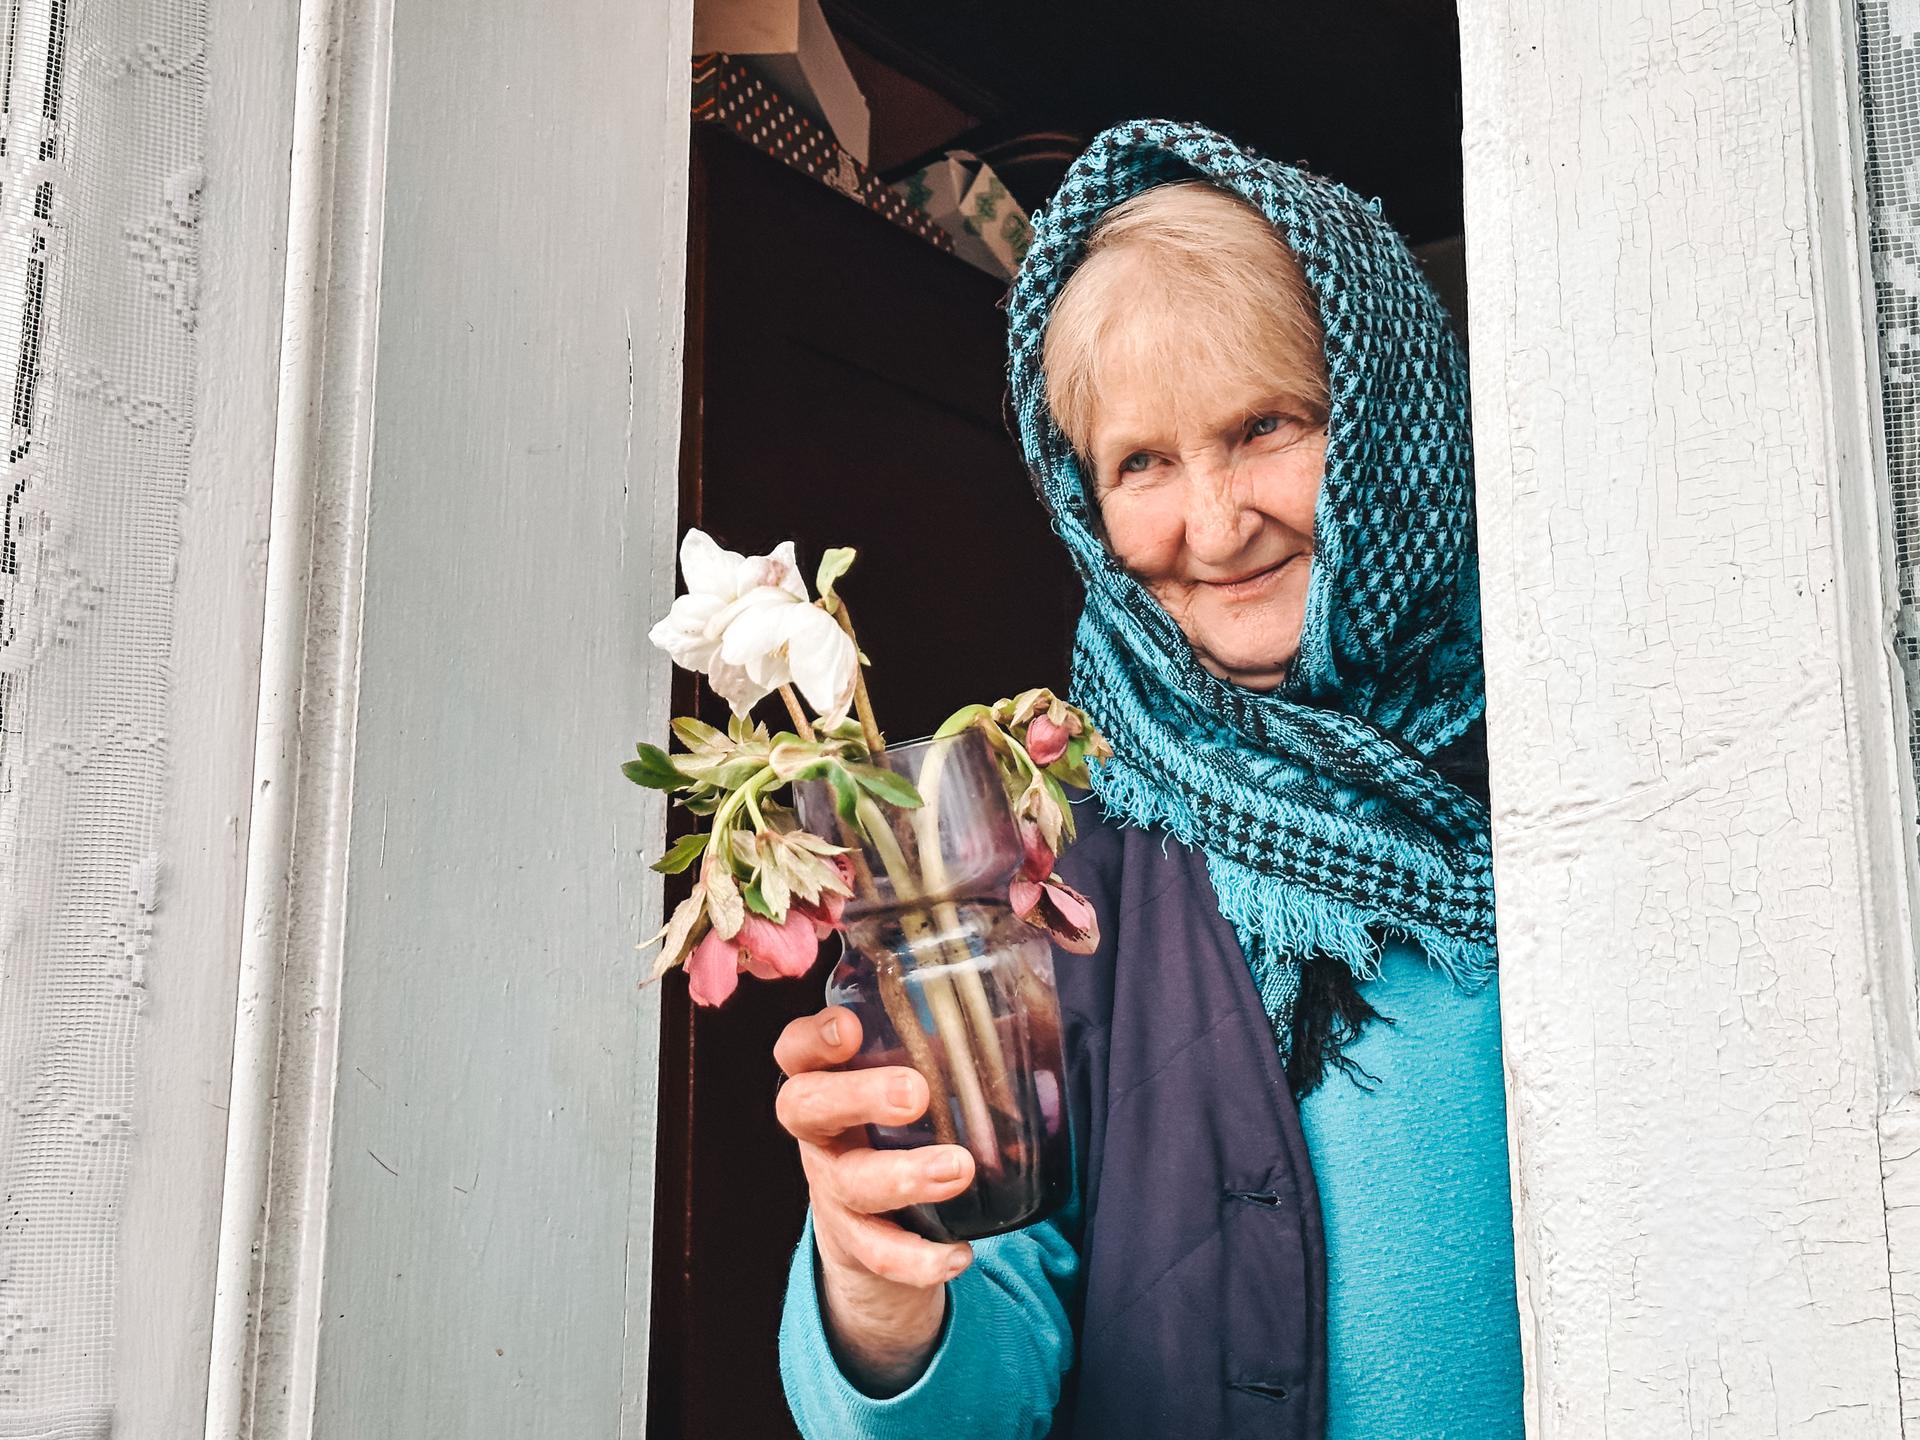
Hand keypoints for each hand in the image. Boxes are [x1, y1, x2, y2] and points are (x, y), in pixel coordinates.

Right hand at [776, 1006, 976, 1392]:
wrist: (875, 1219)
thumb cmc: (899, 1122)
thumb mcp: (914, 1078)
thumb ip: (954, 1045)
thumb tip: (1027, 1009)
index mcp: (827, 1079)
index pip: (796, 1050)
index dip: (814, 1038)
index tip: (852, 1028)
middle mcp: (818, 1132)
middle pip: (805, 1107)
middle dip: (857, 1097)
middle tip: (915, 1094)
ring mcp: (832, 1188)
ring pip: (850, 1183)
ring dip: (903, 1176)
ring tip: (959, 1169)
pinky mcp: (855, 1242)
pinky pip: (878, 1253)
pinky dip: (917, 1258)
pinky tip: (958, 1254)